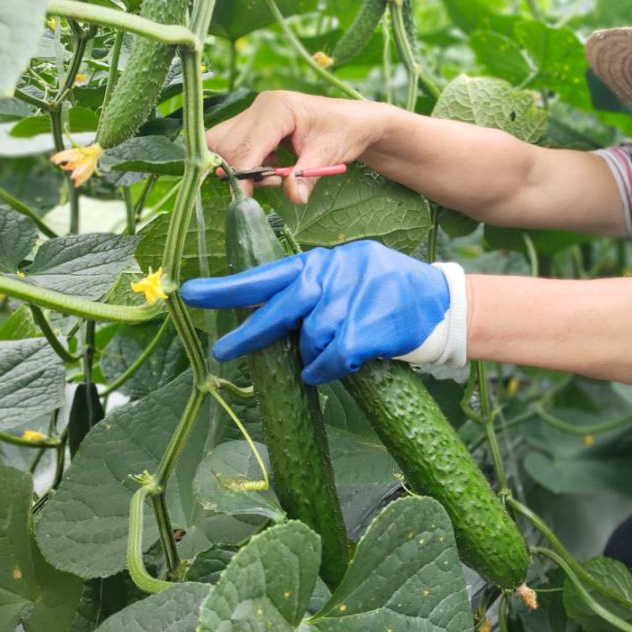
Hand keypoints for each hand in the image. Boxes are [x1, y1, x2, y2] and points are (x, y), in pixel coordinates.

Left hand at [179, 241, 466, 384]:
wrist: (440, 303)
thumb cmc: (387, 294)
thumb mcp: (349, 275)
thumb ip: (314, 288)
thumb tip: (271, 314)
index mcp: (323, 262)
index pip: (268, 273)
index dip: (229, 287)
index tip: (191, 294)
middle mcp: (335, 273)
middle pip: (282, 306)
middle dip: (249, 333)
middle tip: (224, 351)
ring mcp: (354, 298)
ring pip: (310, 338)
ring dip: (310, 356)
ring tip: (323, 359)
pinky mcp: (370, 326)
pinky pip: (332, 356)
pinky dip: (326, 369)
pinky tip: (330, 368)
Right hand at [207, 91, 380, 204]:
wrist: (355, 122)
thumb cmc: (345, 132)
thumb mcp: (329, 156)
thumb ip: (306, 177)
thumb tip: (292, 197)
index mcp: (277, 109)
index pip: (246, 146)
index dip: (242, 175)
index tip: (243, 199)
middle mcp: (260, 107)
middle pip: (225, 143)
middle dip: (240, 170)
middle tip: (272, 182)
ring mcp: (255, 113)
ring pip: (223, 143)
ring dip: (240, 166)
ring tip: (273, 174)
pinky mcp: (255, 124)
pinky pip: (234, 145)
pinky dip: (246, 162)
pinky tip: (272, 167)